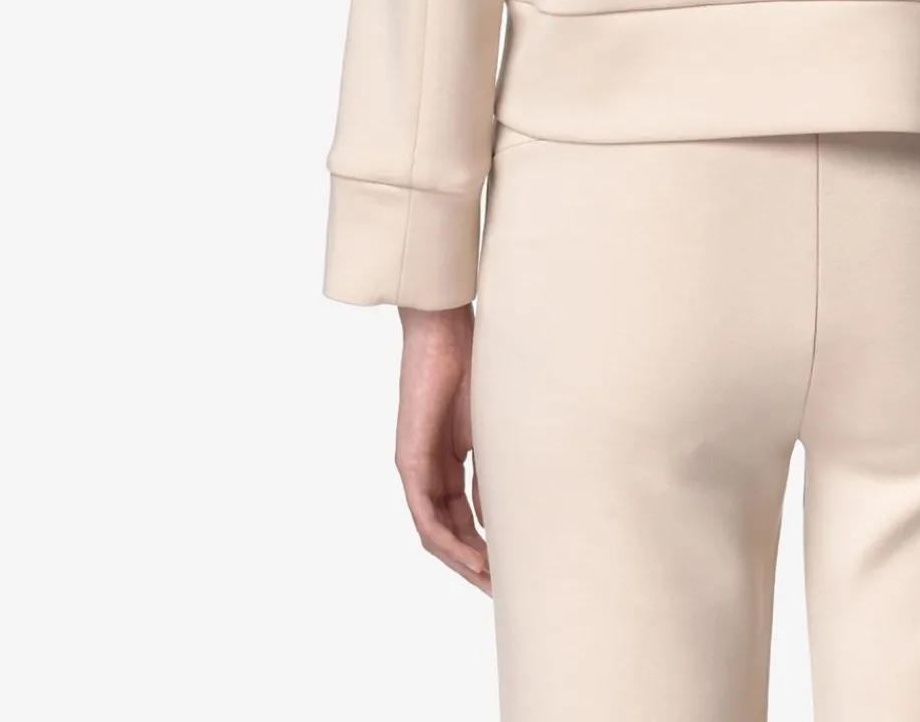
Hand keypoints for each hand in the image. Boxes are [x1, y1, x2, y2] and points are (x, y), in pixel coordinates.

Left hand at [395, 304, 490, 593]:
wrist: (446, 332)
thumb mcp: (489, 432)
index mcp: (448, 464)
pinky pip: (424, 514)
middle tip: (501, 588)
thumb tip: (497, 518)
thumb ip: (489, 474)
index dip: (484, 547)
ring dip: (460, 561)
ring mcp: (416, 468)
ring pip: (433, 532)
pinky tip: (470, 555)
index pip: (461, 520)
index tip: (509, 569)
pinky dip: (446, 540)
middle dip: (473, 565)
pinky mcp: (410, 461)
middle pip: (445, 534)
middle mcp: (428, 472)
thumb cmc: (473, 368)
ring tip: (488, 580)